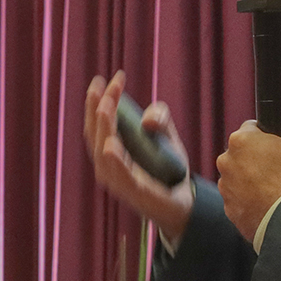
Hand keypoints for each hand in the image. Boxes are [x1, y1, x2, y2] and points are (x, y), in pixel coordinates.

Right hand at [84, 72, 195, 241]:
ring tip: (105, 106)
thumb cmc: (169, 169)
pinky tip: (110, 145)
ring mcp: (118, 181)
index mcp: (110, 152)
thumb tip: (148, 119)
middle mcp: (108, 166)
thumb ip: (160, 118)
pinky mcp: (135, 193)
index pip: (97, 123)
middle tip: (106, 85)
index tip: (108, 78)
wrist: (184, 201)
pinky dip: (115, 161)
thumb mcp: (167, 136)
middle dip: (98, 107)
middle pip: (95, 133)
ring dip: (103, 128)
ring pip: (104, 152)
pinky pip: (121, 176)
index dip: (97, 101)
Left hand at [217, 119, 280, 241]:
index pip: (253, 128)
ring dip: (254, 180)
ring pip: (241, 177)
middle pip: (245, 154)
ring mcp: (225, 187)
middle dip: (260, 159)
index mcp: (240, 140)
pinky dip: (253, 201)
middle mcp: (226, 162)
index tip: (280, 146)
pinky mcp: (230, 209)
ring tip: (276, 188)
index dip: (269, 136)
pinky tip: (269, 203)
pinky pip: (241, 200)